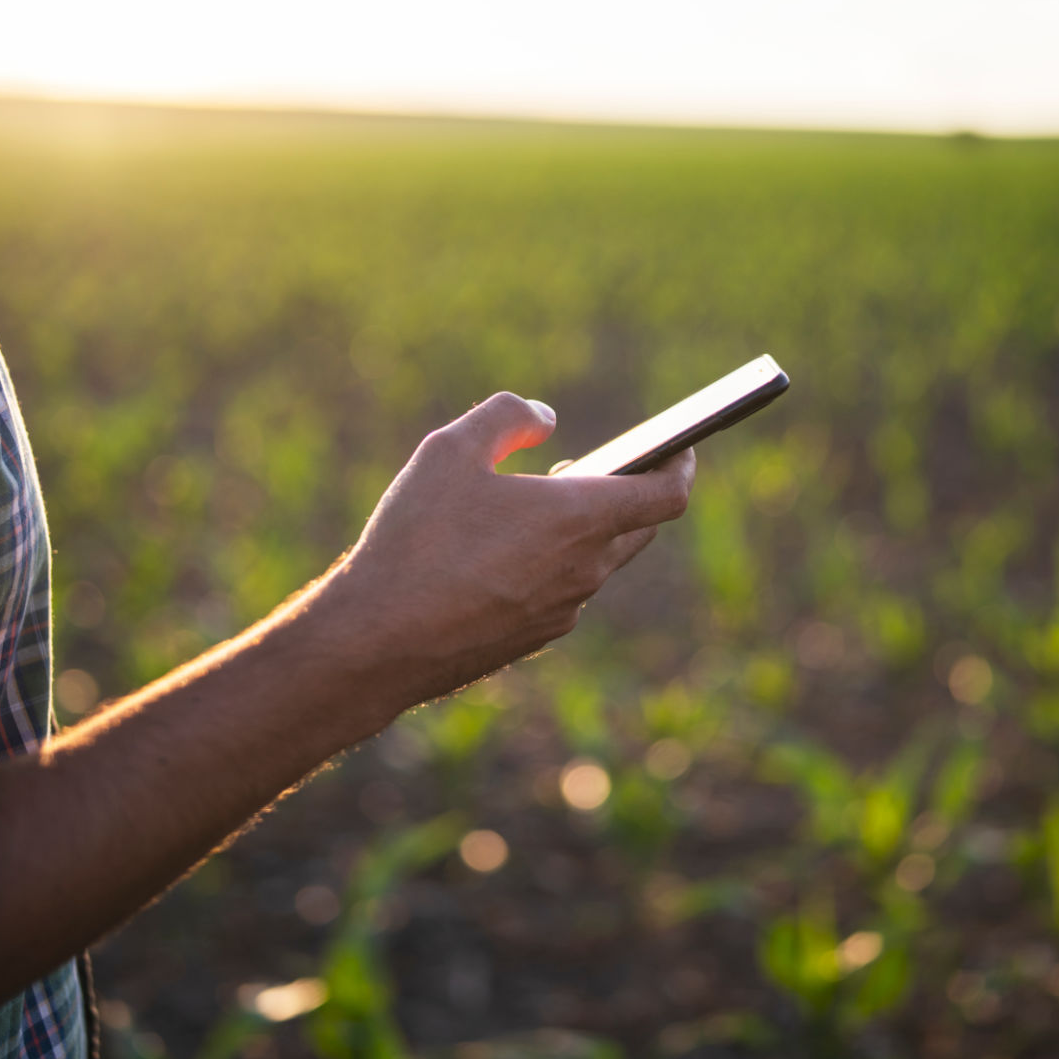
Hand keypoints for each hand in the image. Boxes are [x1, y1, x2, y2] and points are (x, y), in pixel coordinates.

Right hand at [323, 392, 693, 713]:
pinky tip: (502, 554)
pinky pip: (559, 593)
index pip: (666, 495)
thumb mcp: (451, 449)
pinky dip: (549, 565)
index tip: (680, 447)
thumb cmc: (416, 540)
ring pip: (593, 563)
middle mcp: (585, 571)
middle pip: (636, 529)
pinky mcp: (531, 640)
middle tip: (588, 467)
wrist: (377, 642)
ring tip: (535, 505)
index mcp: (581, 519)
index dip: (681, 465)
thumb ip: (506, 416)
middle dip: (625, 493)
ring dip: (580, 531)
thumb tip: (544, 417)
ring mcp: (561, 612)